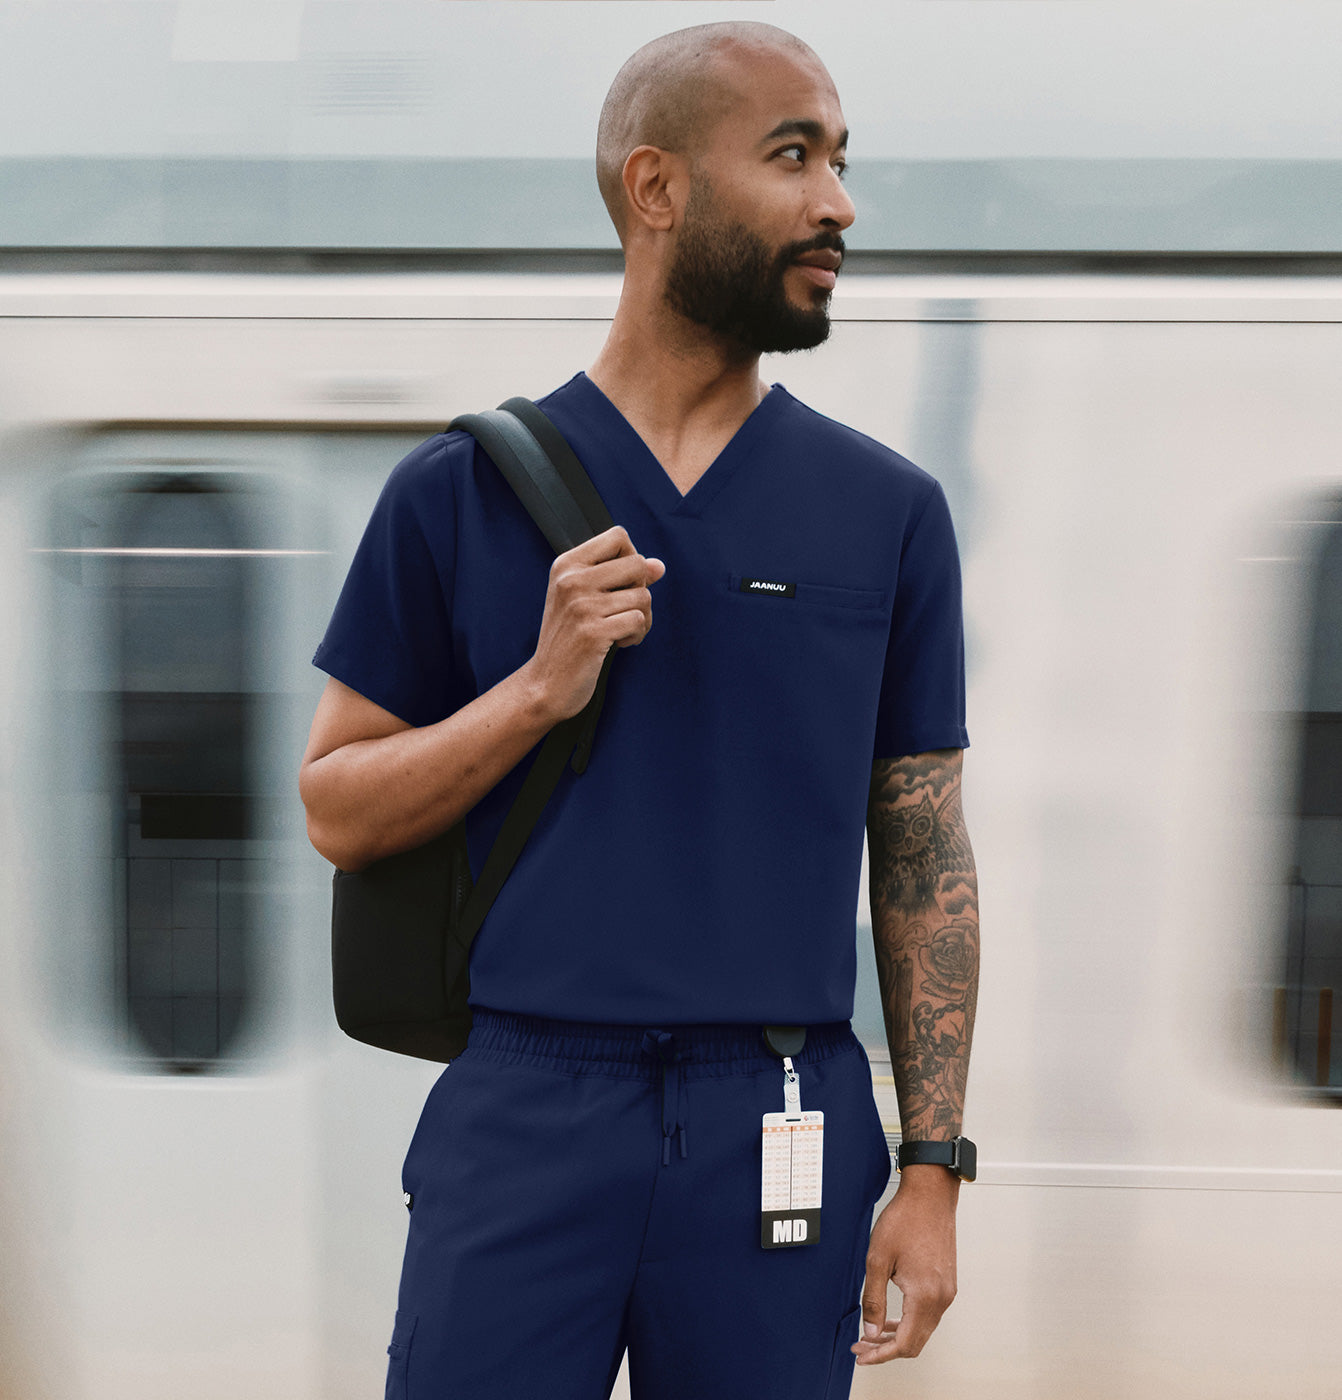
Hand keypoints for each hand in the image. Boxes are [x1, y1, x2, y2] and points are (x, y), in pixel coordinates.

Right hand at [526, 525, 665, 721]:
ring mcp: (581, 606)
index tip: (623, 583)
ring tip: (622, 631)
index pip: (617, 536)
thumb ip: (620, 578)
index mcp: (566, 565)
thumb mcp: (585, 599)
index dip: (632, 558)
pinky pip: (638, 621)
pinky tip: (619, 644)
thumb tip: (659, 566)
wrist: (545, 684)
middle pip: (637, 564)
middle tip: (626, 610)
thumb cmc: (567, 640)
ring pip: (643, 596)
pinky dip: (637, 635)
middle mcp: (571, 581)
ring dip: (642, 618)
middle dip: (641, 590)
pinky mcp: (593, 633)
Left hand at [852, 1165, 958, 1364]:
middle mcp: (942, 1298)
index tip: (862, 1355)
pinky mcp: (947, 1282)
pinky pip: (929, 1314)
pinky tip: (892, 1316)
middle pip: (916, 1342)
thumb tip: (870, 1331)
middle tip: (862, 1346)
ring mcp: (947, 1291)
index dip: (881, 1354)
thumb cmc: (905, 1219)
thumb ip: (874, 1300)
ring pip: (923, 1329)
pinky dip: (910, 1321)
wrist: (930, 1195)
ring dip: (898, 1335)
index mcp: (925, 1295)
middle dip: (887, 1349)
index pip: (905, 1344)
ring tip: (872, 1333)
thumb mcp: (878, 1259)